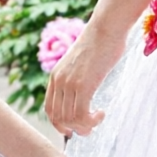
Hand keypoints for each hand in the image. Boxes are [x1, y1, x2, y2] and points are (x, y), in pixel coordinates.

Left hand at [45, 19, 127, 138]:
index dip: (60, 124)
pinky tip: (101, 113)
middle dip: (74, 129)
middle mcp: (59, 81)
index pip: (50, 109)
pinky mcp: (83, 85)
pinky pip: (81, 114)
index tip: (73, 128)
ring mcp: (69, 83)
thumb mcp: (81, 63)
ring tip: (97, 120)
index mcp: (56, 76)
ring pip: (70, 119)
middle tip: (89, 128)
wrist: (106, 27)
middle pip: (58, 118)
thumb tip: (85, 90)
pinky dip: (91, 120)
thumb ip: (77, 77)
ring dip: (84, 126)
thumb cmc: (100, 43)